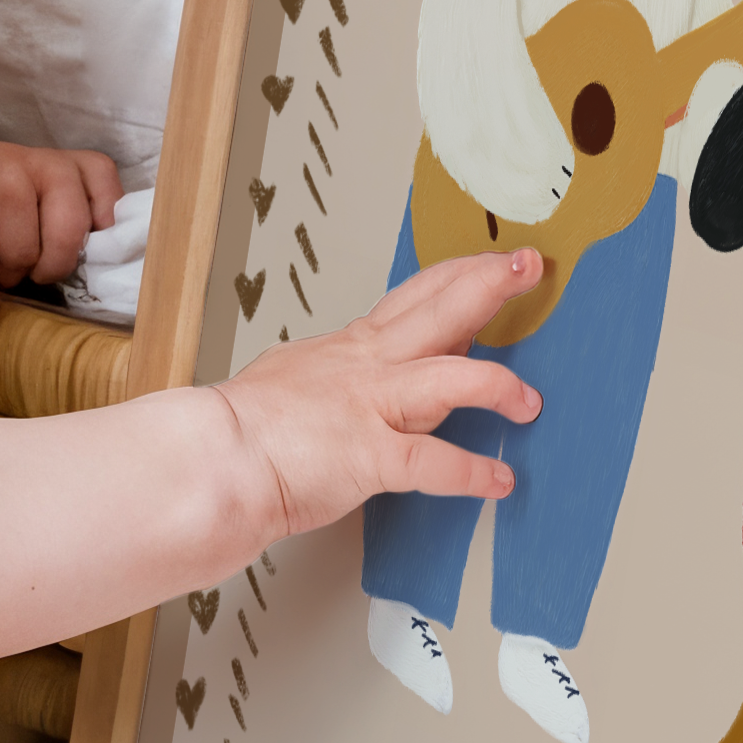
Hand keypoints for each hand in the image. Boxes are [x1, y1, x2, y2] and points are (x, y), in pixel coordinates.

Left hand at [0, 136, 121, 321]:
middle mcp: (9, 160)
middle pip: (30, 232)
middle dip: (21, 265)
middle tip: (6, 266)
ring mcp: (47, 157)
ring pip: (74, 218)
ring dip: (58, 254)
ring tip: (37, 257)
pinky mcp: (76, 160)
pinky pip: (105, 181)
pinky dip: (102, 215)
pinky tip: (79, 236)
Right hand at [219, 247, 541, 542]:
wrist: (212, 458)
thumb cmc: (243, 428)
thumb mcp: (290, 378)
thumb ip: (329, 378)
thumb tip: (343, 383)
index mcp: (349, 348)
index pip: (415, 298)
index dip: (460, 275)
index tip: (493, 263)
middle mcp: (366, 367)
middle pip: (442, 310)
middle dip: (491, 285)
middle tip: (529, 266)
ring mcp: (370, 407)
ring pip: (451, 378)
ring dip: (499, 385)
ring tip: (530, 401)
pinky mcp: (369, 456)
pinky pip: (434, 462)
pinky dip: (472, 473)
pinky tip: (498, 479)